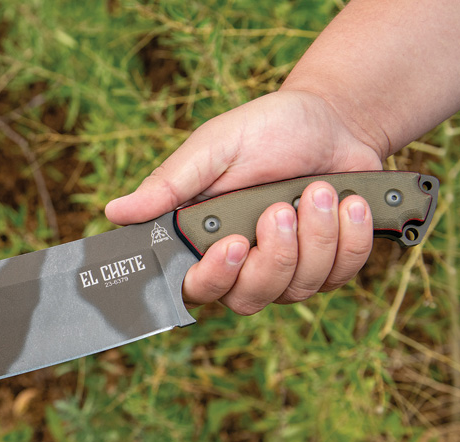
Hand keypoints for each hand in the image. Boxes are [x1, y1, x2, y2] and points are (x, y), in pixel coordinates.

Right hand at [105, 89, 381, 314]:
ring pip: (298, 288)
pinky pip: (340, 275)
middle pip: (248, 298)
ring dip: (317, 236)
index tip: (234, 243)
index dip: (212, 278)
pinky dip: (349, 237)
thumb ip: (169, 185)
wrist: (333, 120)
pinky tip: (347, 202)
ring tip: (321, 190)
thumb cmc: (266, 131)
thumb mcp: (214, 148)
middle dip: (274, 255)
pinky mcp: (329, 268)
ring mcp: (287, 272)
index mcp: (205, 239)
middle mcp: (243, 264)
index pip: (194, 287)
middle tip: (281, 207)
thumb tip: (114, 212)